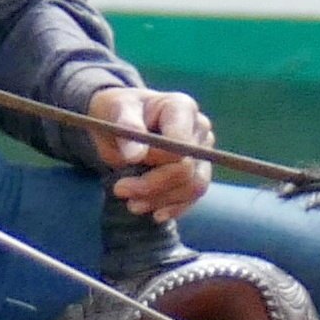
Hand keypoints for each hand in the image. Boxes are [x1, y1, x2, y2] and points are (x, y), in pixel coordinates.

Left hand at [93, 83, 212, 218]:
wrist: (122, 122)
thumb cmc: (119, 112)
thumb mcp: (115, 112)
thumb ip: (127, 128)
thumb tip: (135, 155)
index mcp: (181, 107)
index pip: (179, 143)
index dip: (155, 158)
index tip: (127, 161)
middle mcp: (199, 129)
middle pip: (186, 168)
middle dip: (152, 185)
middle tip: (120, 190)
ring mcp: (203, 152)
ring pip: (194, 187)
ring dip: (161, 201)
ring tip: (132, 204)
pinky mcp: (199, 172)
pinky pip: (194, 197)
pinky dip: (173, 208)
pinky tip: (154, 213)